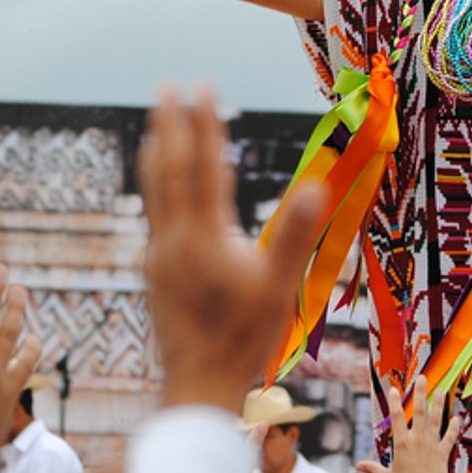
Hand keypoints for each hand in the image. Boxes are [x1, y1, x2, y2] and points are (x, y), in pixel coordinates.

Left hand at [138, 84, 326, 410]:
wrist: (197, 387)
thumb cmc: (245, 339)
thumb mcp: (279, 286)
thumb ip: (296, 233)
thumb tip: (317, 186)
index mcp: (203, 237)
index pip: (202, 165)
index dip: (204, 123)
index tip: (202, 86)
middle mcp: (173, 240)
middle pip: (167, 169)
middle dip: (168, 125)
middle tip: (165, 85)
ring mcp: (159, 256)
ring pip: (154, 191)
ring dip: (156, 152)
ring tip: (155, 124)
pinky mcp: (154, 272)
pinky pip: (154, 215)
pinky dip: (156, 187)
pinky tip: (161, 189)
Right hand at [358, 377, 459, 472]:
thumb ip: (372, 469)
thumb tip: (357, 466)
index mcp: (402, 443)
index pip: (396, 417)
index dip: (394, 402)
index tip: (393, 388)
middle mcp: (417, 440)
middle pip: (420, 412)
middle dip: (420, 393)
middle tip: (422, 378)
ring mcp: (431, 445)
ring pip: (436, 421)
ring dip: (438, 405)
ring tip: (440, 391)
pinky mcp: (442, 453)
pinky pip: (449, 438)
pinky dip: (453, 428)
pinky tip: (456, 418)